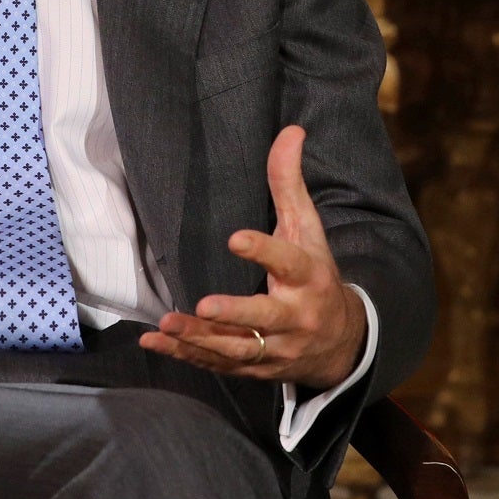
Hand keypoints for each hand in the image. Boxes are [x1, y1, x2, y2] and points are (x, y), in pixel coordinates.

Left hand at [139, 125, 364, 389]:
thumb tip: (290, 130)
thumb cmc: (316, 274)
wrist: (343, 344)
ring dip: (200, 340)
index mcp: (308, 276)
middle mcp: (295, 315)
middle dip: (235, 313)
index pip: (288, 261)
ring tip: (166, 326)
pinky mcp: (257, 368)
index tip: (235, 238)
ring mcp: (276, 347)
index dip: (263, 250)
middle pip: (264, 316)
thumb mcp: (308, 229)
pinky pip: (220, 364)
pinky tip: (155, 342)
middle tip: (203, 306)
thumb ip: (290, 183)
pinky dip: (187, 356)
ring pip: (237, 347)